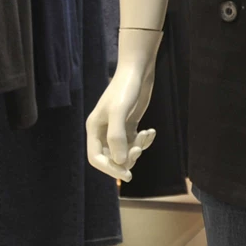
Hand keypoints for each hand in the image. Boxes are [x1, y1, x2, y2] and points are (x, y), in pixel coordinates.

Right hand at [86, 54, 157, 181]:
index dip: (109, 169)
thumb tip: (120, 162)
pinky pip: (135, 142)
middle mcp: (103, 130)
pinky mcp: (130, 124)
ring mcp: (117, 128)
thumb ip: (117, 137)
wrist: (138, 70)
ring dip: (137, 148)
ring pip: (125, 151)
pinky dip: (144, 140)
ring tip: (146, 135)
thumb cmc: (126, 89)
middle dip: (126, 158)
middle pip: (111, 157)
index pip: (96, 158)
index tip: (126, 174)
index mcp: (94, 129)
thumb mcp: (119, 111)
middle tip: (139, 149)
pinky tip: (151, 131)